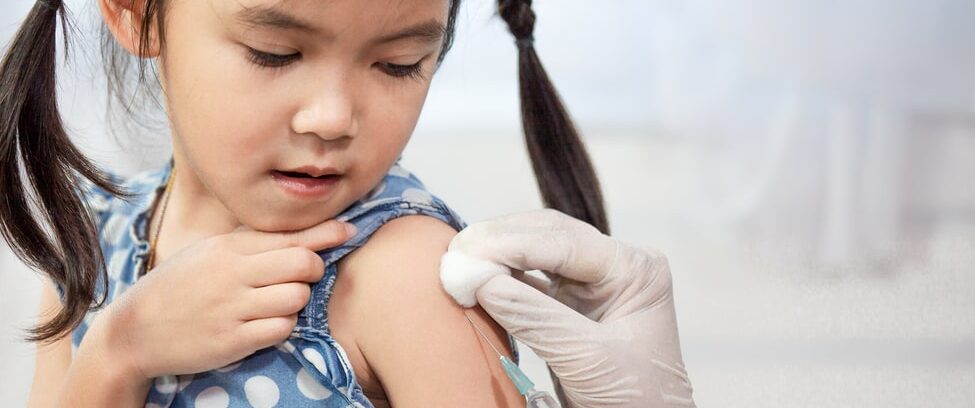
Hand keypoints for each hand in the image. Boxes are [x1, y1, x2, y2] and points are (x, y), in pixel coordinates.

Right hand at [91, 219, 355, 380]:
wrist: (134, 331)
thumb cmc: (177, 288)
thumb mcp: (208, 254)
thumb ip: (250, 245)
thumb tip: (299, 236)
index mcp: (228, 248)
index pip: (290, 236)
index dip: (326, 234)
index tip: (349, 231)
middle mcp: (232, 274)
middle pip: (303, 263)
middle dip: (315, 269)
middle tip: (307, 276)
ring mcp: (232, 308)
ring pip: (296, 298)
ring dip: (297, 301)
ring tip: (278, 303)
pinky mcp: (232, 340)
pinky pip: (281, 329)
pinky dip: (283, 326)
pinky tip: (267, 324)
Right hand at [443, 209, 694, 407]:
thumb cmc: (635, 399)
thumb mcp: (586, 359)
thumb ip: (534, 317)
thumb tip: (480, 281)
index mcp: (635, 269)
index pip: (565, 242)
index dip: (511, 244)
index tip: (467, 254)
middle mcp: (615, 266)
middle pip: (549, 235)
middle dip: (500, 241)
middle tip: (455, 253)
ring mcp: (593, 284)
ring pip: (536, 250)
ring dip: (497, 255)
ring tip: (459, 263)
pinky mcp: (571, 304)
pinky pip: (530, 280)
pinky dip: (501, 278)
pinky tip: (476, 279)